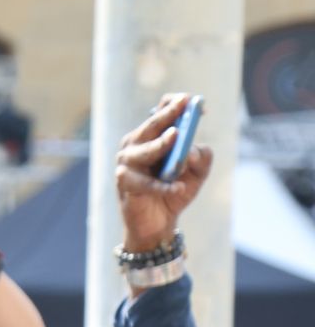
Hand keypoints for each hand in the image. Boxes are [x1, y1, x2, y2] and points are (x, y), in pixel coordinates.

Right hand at [116, 93, 213, 252]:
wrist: (158, 224)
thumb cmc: (175, 191)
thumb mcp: (198, 172)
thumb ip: (202, 157)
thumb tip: (189, 151)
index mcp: (153, 136)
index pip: (161, 111)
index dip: (177, 104)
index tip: (193, 103)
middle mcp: (135, 146)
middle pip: (151, 126)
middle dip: (167, 115)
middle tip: (183, 105)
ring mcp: (127, 164)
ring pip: (143, 151)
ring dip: (160, 145)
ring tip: (176, 141)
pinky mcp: (124, 185)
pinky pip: (145, 183)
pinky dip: (163, 186)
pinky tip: (177, 188)